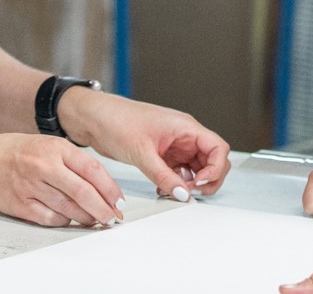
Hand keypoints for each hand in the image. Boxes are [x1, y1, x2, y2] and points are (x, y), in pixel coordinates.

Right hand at [0, 132, 125, 226]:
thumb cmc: (23, 152)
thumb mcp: (51, 146)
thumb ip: (75, 162)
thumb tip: (104, 187)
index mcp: (56, 148)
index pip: (91, 169)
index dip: (109, 188)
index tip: (119, 201)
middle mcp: (43, 166)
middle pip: (81, 192)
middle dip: (102, 208)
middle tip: (113, 217)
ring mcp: (29, 186)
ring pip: (67, 208)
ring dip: (86, 217)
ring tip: (96, 220)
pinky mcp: (19, 204)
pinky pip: (49, 218)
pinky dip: (64, 221)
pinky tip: (70, 219)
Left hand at [60, 87, 231, 200]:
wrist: (94, 118)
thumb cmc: (117, 120)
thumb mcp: (142, 152)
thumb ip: (164, 176)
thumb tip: (182, 194)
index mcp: (186, 127)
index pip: (218, 148)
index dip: (215, 169)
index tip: (200, 184)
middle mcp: (184, 136)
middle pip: (212, 160)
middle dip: (207, 179)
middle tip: (189, 193)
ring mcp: (175, 146)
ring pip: (196, 168)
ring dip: (190, 184)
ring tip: (174, 192)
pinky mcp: (163, 154)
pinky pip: (179, 172)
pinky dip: (176, 183)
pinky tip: (163, 189)